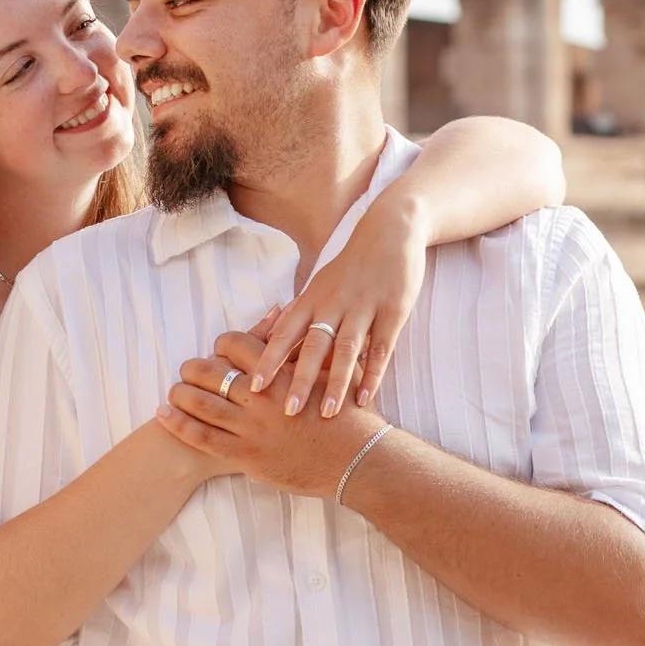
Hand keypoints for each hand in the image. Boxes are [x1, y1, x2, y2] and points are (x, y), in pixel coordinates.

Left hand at [157, 332, 379, 497]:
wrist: (357, 460)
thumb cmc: (349, 416)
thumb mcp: (333, 372)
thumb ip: (309, 348)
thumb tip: (293, 320)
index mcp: (280, 371)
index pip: (235, 344)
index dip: (221, 345)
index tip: (218, 352)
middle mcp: (261, 397)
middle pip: (210, 371)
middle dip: (193, 368)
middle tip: (187, 371)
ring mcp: (251, 428)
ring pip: (200, 403)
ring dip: (180, 393)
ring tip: (173, 391)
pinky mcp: (245, 456)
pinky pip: (201, 437)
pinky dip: (178, 424)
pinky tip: (162, 415)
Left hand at [246, 188, 429, 417]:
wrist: (390, 232)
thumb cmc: (350, 267)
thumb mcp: (321, 287)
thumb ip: (303, 317)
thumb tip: (277, 350)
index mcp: (312, 298)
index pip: (285, 333)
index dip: (268, 360)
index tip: (252, 387)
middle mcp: (334, 303)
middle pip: (313, 345)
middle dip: (299, 379)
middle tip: (286, 412)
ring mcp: (364, 308)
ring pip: (347, 349)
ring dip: (336, 383)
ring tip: (327, 414)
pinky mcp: (393, 312)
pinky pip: (381, 348)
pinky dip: (372, 375)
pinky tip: (364, 399)